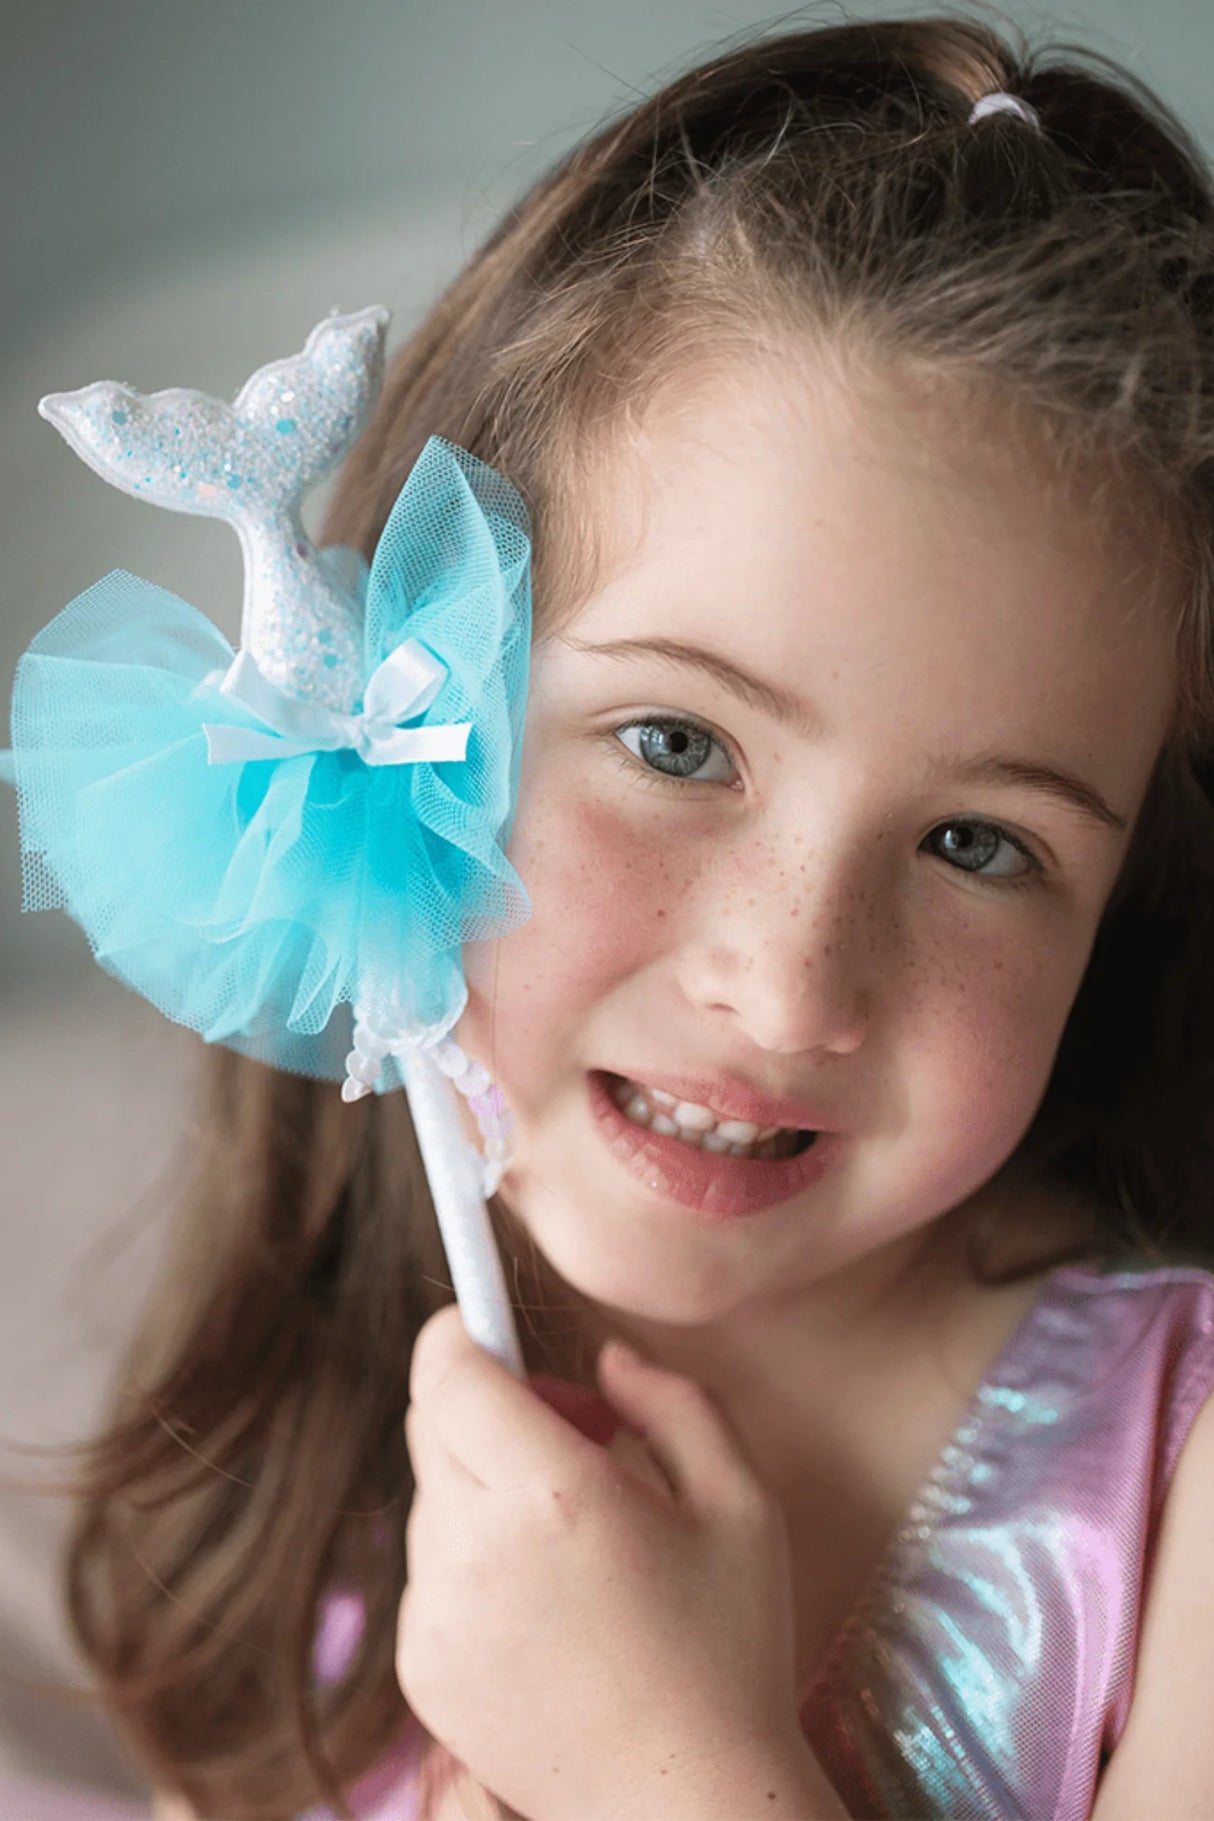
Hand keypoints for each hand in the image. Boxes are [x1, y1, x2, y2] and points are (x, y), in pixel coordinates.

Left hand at [398, 1303, 806, 1820]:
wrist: (683, 1805)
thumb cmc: (729, 1649)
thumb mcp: (741, 1503)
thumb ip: (673, 1401)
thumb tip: (604, 1358)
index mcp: (552, 1492)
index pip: (448, 1369)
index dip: (462, 1331)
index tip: (496, 1331)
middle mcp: (472, 1548)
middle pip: (432, 1423)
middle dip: (489, 1404)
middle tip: (578, 1438)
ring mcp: (436, 1615)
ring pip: (432, 1496)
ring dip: (484, 1485)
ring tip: (574, 1536)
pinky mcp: (419, 1668)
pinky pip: (430, 1571)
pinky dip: (472, 1558)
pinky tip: (549, 1604)